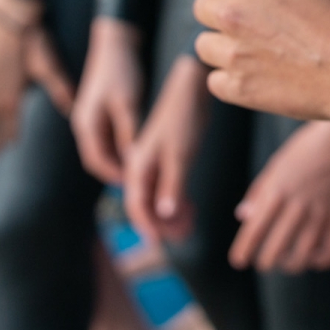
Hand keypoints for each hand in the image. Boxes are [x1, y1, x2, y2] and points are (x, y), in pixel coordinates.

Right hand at [71, 18, 142, 183]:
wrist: (115, 41)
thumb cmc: (121, 71)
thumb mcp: (128, 104)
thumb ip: (127, 133)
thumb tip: (131, 160)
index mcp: (87, 124)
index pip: (97, 161)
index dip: (114, 176)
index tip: (133, 187)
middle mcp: (85, 123)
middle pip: (98, 157)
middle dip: (115, 172)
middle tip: (138, 184)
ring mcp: (90, 116)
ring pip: (103, 147)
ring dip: (118, 160)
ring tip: (139, 171)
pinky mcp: (99, 110)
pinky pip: (107, 136)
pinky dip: (119, 146)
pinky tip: (136, 148)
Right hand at [123, 55, 209, 243]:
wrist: (192, 85)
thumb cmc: (184, 117)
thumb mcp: (181, 154)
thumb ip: (172, 185)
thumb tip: (163, 214)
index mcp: (138, 164)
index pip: (136, 204)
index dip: (147, 226)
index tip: (160, 243)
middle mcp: (140, 164)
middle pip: (144, 203)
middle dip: (162, 223)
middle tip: (184, 236)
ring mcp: (152, 159)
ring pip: (155, 195)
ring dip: (169, 213)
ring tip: (189, 225)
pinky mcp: (165, 154)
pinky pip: (165, 184)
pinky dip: (175, 198)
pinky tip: (189, 207)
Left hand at [193, 0, 329, 142]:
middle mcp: (236, 13)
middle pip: (200, 8)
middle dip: (221, 13)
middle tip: (251, 25)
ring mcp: (233, 53)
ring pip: (203, 45)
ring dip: (224, 48)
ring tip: (258, 52)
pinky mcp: (237, 87)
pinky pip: (215, 80)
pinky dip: (233, 79)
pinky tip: (261, 75)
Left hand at [230, 121, 329, 272]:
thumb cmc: (308, 146)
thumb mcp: (277, 163)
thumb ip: (259, 191)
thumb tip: (243, 216)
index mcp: (277, 191)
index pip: (253, 232)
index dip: (243, 252)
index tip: (239, 261)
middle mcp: (297, 206)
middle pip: (273, 252)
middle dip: (265, 262)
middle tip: (265, 260)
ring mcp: (322, 214)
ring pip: (300, 258)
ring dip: (290, 265)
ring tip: (289, 259)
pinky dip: (319, 261)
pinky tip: (314, 254)